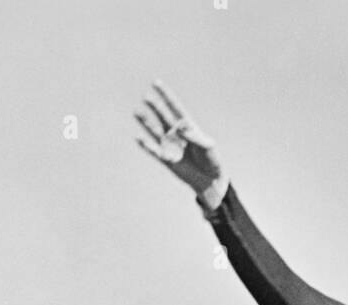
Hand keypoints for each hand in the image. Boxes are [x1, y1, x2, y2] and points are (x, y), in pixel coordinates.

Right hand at [134, 81, 227, 204]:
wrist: (209, 179)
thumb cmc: (211, 159)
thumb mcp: (206, 145)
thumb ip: (193, 135)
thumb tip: (180, 127)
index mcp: (187, 125)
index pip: (174, 106)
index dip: (165, 95)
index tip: (156, 82)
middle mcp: (176, 133)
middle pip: (163, 116)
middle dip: (156, 106)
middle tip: (147, 97)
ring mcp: (170, 144)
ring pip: (155, 130)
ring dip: (146, 122)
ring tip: (136, 112)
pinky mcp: (166, 158)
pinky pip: (154, 150)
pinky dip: (146, 145)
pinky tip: (138, 137)